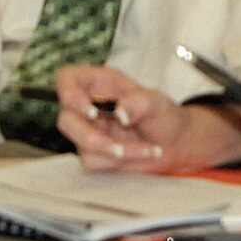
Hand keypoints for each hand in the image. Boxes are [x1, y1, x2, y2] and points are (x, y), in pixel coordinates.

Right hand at [52, 66, 181, 170]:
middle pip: (66, 120)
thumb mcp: (157, 103)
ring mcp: (89, 130)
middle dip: (90, 136)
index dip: (68, 93)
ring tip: (147, 148)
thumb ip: (139, 102)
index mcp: (100, 83)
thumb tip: (120, 112)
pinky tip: (141, 153)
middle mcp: (89, 105)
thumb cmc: (163, 114)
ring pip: (81, 145)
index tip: (90, 111)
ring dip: (114, 150)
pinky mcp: (93, 152)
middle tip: (117, 145)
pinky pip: (94, 161)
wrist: (173, 143)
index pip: (67, 79)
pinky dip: (119, 161)